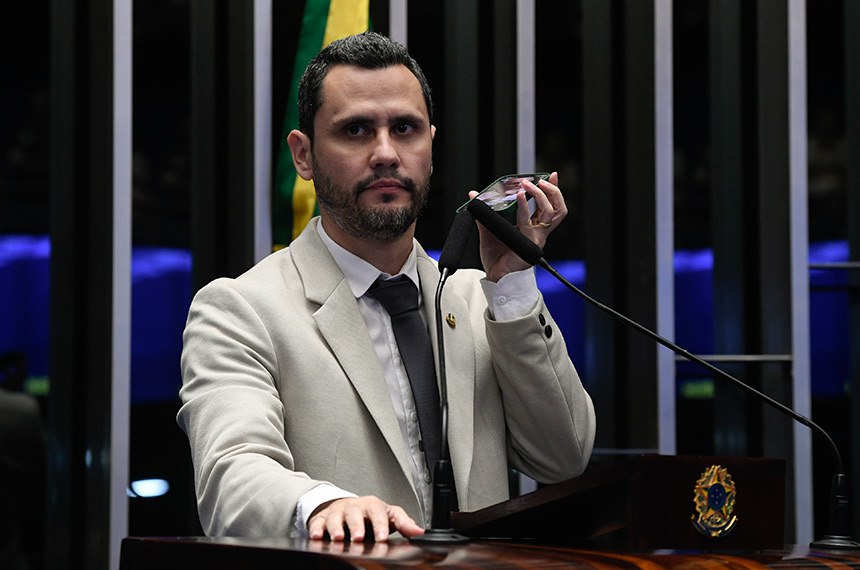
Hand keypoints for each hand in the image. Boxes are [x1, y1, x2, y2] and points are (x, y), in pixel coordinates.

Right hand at [307, 495, 424, 541]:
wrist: (346, 507)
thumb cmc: (369, 513)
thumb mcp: (388, 515)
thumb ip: (404, 523)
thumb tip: (420, 532)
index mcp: (372, 506)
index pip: (378, 512)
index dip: (380, 525)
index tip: (382, 537)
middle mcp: (355, 507)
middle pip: (355, 513)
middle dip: (356, 525)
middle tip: (359, 537)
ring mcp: (338, 511)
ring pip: (336, 517)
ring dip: (336, 527)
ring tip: (338, 538)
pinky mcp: (323, 518)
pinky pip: (318, 522)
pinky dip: (317, 529)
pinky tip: (317, 536)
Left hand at [472, 171, 566, 281]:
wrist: (495, 277)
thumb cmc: (496, 256)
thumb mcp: (490, 229)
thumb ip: (484, 212)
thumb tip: (473, 195)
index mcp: (534, 227)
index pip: (552, 206)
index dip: (555, 190)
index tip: (552, 175)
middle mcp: (539, 232)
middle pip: (557, 209)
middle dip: (552, 191)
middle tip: (539, 180)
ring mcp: (536, 238)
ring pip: (549, 213)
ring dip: (540, 196)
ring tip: (528, 186)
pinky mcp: (529, 245)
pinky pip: (528, 223)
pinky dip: (523, 208)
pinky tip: (518, 197)